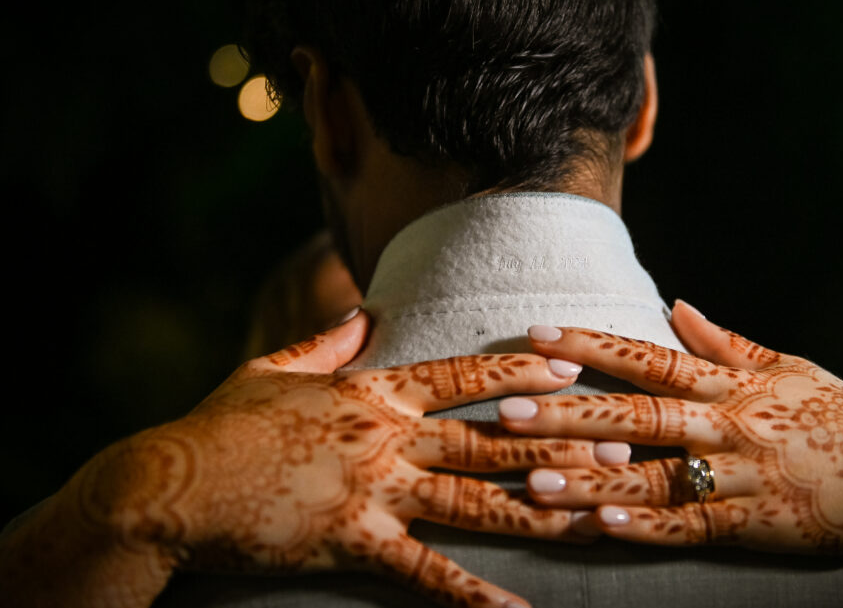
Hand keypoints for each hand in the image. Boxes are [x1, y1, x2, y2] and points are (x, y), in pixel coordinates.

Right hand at [4, 310, 624, 607]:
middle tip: (622, 444)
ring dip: (540, 510)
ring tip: (596, 519)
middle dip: (560, 442)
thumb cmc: (224, 425)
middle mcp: (386, 437)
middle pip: (489, 440)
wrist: (169, 484)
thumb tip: (364, 313)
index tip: (572, 360)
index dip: (521, 366)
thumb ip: (330, 342)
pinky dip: (471, 594)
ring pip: (475, 502)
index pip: (463, 374)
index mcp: (373, 392)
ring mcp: (373, 490)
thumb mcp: (276, 368)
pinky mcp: (353, 543)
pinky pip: (424, 573)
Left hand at [498, 301, 842, 605]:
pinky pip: (695, 525)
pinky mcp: (762, 522)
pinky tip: (604, 524)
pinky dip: (650, 525)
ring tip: (534, 480)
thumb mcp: (786, 367)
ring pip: (655, 475)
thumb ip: (726, 342)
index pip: (646, 357)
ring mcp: (744, 473)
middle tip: (509, 410)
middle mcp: (728, 422)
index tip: (537, 335)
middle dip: (570, 411)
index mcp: (730, 383)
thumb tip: (676, 305)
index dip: (589, 345)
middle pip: (637, 413)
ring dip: (593, 477)